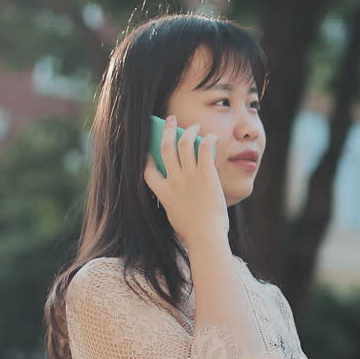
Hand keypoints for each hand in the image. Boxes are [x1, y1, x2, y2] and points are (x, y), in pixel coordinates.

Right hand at [143, 115, 227, 245]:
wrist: (205, 238)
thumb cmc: (194, 233)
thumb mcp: (175, 217)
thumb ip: (174, 202)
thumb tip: (180, 194)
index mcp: (163, 193)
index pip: (147, 171)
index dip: (146, 159)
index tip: (147, 152)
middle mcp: (173, 181)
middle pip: (165, 148)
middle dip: (166, 130)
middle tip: (169, 120)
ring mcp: (189, 177)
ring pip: (184, 143)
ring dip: (188, 130)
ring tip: (194, 125)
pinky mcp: (206, 175)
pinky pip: (205, 149)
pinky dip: (208, 139)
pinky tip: (213, 137)